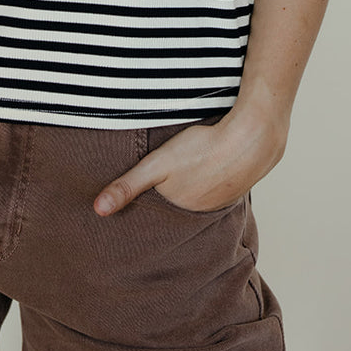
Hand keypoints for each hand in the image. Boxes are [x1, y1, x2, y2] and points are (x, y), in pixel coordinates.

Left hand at [93, 107, 288, 215]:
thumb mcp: (158, 164)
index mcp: (181, 210)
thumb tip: (97, 210)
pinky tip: (212, 164)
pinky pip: (221, 183)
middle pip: (180, 204)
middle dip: (174, 196)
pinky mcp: (239, 182)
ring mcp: (224, 198)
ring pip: (201, 194)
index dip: (151, 204)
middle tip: (170, 180)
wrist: (253, 137)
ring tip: (190, 172)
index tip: (141, 204)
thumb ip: (128, 185)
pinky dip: (214, 176)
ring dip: (196, 186)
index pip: (159, 212)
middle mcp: (203, 211)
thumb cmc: (202, 149)